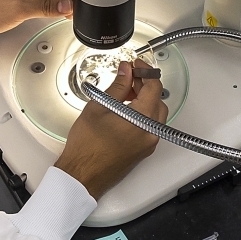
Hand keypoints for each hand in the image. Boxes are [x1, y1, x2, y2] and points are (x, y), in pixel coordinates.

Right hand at [54, 60, 165, 200]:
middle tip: (128, 76)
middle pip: (157, 100)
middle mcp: (151, 132)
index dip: (145, 72)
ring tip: (124, 92)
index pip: (154, 87)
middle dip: (145, 85)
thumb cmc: (87, 146)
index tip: (135, 65)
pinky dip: (142, 113)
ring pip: (155, 113)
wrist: (82, 174)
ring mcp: (148, 143)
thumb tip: (126, 71)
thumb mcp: (99, 107)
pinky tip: (124, 108)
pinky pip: (149, 126)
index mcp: (142, 119)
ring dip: (144, 99)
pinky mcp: (143, 150)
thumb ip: (117, 87)